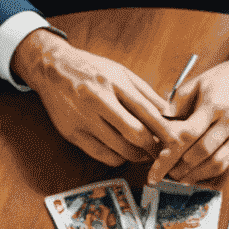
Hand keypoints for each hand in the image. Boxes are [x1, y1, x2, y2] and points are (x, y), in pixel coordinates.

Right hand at [13, 31, 174, 165]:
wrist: (52, 69)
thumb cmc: (91, 70)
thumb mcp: (121, 73)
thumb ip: (145, 93)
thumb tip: (169, 114)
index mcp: (115, 82)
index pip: (147, 112)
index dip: (164, 131)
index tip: (176, 142)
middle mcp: (98, 100)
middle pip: (135, 133)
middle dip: (153, 148)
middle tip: (162, 154)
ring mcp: (83, 118)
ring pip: (119, 148)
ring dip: (137, 156)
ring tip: (145, 154)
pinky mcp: (72, 133)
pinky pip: (102, 155)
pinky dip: (118, 158)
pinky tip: (123, 153)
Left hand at [148, 52, 228, 184]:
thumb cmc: (221, 80)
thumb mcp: (195, 84)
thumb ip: (175, 106)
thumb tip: (156, 128)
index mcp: (214, 104)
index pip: (189, 134)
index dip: (170, 154)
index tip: (156, 167)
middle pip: (202, 153)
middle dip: (181, 167)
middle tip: (165, 173)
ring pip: (217, 164)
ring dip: (196, 176)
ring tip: (179, 178)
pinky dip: (212, 178)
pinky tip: (198, 178)